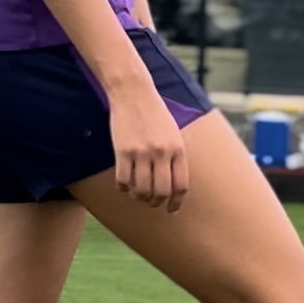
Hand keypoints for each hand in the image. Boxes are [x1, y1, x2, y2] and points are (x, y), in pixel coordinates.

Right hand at [109, 83, 188, 211]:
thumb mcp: (173, 134)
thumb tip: (174, 186)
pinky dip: (124, 188)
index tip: (171, 210)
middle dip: (157, 203)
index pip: (181, 185)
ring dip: (139, 197)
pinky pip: (123, 181)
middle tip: (152, 203)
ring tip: (138, 194)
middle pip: (161, 192)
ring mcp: (142, 152)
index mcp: (178, 149)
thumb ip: (175, 157)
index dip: (176, 202)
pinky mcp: (122, 151)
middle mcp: (162, 153)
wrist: (133, 93)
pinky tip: (124, 185)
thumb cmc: (155, 114)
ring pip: (141, 190)